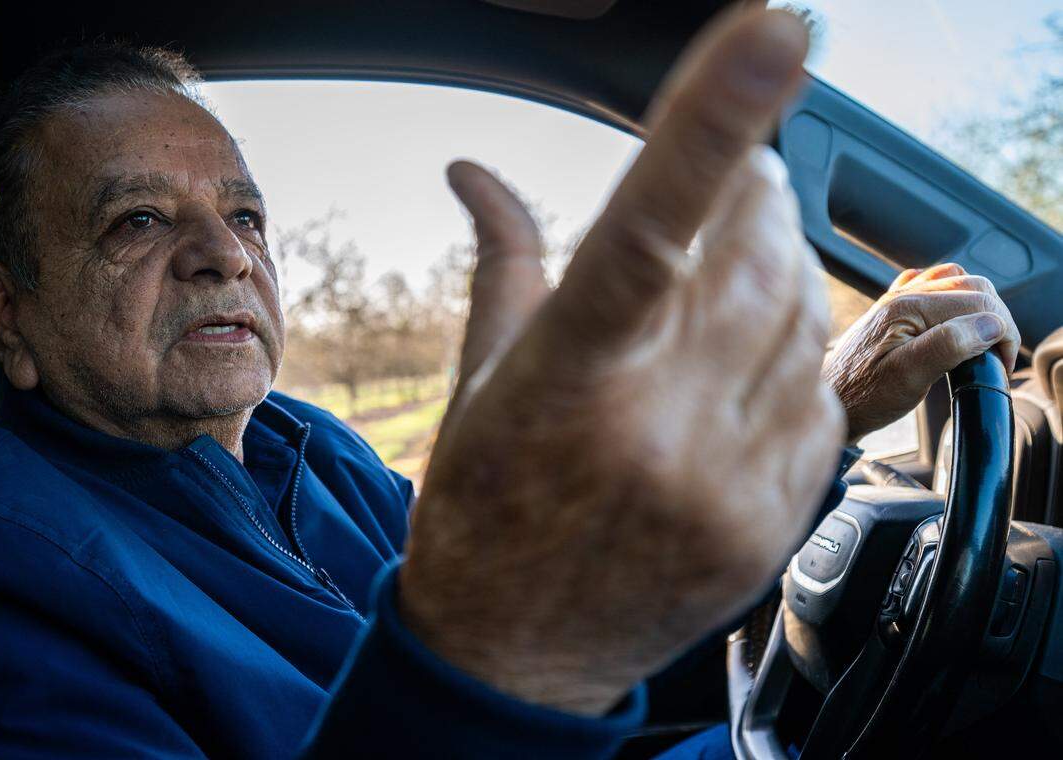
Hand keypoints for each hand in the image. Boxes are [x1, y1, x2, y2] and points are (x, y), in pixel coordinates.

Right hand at [400, 6, 842, 715]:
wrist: (514, 649)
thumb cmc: (483, 506)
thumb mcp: (481, 380)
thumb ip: (502, 258)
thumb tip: (470, 168)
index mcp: (564, 381)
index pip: (644, 232)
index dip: (707, 128)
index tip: (769, 38)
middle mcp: (651, 432)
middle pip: (753, 256)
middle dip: (756, 191)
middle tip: (739, 174)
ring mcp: (721, 484)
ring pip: (803, 319)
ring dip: (781, 268)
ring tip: (734, 274)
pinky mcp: (766, 522)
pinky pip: (822, 398)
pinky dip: (797, 352)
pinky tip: (748, 360)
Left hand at [824, 263, 1019, 444]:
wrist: (830, 401)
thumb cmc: (862, 395)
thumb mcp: (909, 376)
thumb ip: (948, 345)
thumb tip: (989, 324)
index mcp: (909, 307)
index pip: (979, 301)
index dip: (1003, 331)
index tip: (1002, 363)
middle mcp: (903, 295)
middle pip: (974, 287)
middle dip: (996, 318)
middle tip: (996, 356)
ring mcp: (898, 300)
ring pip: (957, 284)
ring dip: (979, 308)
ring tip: (981, 343)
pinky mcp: (896, 311)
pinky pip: (935, 290)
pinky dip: (955, 303)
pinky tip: (954, 326)